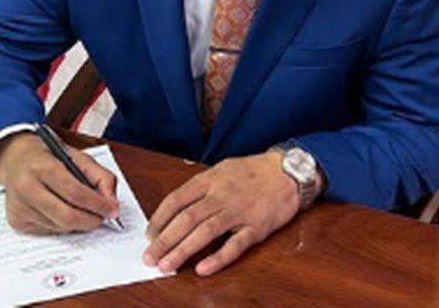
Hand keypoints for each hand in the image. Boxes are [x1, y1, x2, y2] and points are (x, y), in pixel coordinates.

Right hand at [0, 131, 119, 233]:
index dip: (97, 204)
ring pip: (59, 227)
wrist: (16, 160)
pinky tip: (63, 211)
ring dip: (78, 223)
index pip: (74, 192)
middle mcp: (26, 187)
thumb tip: (112, 204)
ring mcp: (19, 207)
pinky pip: (50, 232)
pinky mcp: (17, 221)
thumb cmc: (49, 158)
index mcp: (42, 166)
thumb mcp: (78, 157)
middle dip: (90, 220)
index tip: (112, 210)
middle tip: (102, 217)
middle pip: (66, 216)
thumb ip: (101, 177)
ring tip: (82, 210)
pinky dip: (63, 226)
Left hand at [143, 151, 300, 275]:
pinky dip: (218, 258)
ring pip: (206, 232)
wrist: (289, 171)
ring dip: (183, 250)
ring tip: (167, 266)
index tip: (149, 236)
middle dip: (164, 240)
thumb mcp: (222, 169)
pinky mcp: (257, 227)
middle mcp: (221, 195)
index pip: (176, 200)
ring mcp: (239, 211)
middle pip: (186, 219)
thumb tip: (176, 205)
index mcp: (210, 179)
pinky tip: (203, 269)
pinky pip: (235, 245)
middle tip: (150, 258)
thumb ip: (201, 186)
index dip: (159, 219)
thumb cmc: (254, 171)